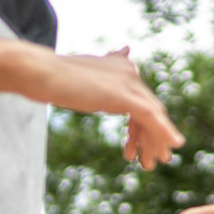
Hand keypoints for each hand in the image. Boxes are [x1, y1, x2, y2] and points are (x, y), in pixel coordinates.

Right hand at [27, 47, 185, 168]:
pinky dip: (164, 132)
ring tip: (150, 164)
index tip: (135, 147)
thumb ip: (108, 72)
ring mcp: (128, 81)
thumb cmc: (54, 77)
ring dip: (154, 142)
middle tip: (152, 160)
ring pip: (153, 115)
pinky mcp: (123, 95)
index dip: (142, 126)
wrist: (39, 73)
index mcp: (123, 66)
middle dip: (152, 137)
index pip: (141, 100)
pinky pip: (151, 117)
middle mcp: (130, 70)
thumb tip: (125, 50)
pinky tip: (174, 145)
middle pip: (151, 108)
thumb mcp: (87, 73)